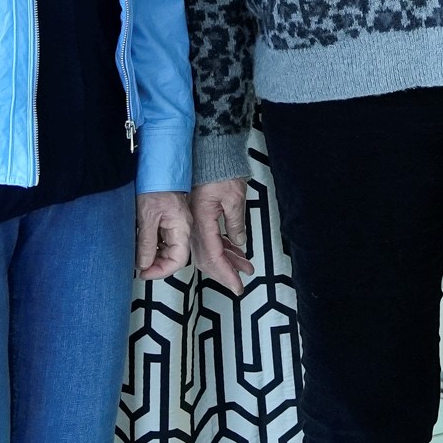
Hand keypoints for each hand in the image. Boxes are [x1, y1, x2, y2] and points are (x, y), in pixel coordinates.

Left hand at [136, 190, 191, 279]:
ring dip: (152, 256)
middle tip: (138, 267)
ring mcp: (175, 225)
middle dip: (156, 265)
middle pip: (173, 256)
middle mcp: (182, 228)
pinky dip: (151, 246)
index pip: (178, 259)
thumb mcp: (146, 217)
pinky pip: (162, 240)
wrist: (156, 169)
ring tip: (136, 256)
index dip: (161, 271)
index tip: (145, 273)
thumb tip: (144, 263)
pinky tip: (140, 245)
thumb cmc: (155, 186)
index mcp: (182, 227)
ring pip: (167, 250)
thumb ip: (146, 243)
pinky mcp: (168, 221)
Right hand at [189, 178, 253, 295]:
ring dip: (227, 262)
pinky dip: (224, 250)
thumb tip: (238, 242)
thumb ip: (236, 222)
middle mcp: (195, 227)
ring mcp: (196, 224)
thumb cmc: (219, 171)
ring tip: (246, 268)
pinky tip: (237, 253)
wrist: (209, 155)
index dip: (225, 274)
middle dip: (225, 274)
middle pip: (207, 259)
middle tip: (240, 283)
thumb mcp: (234, 197)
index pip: (213, 257)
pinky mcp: (201, 219)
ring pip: (209, 252)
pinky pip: (211, 241)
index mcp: (202, 223)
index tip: (237, 286)